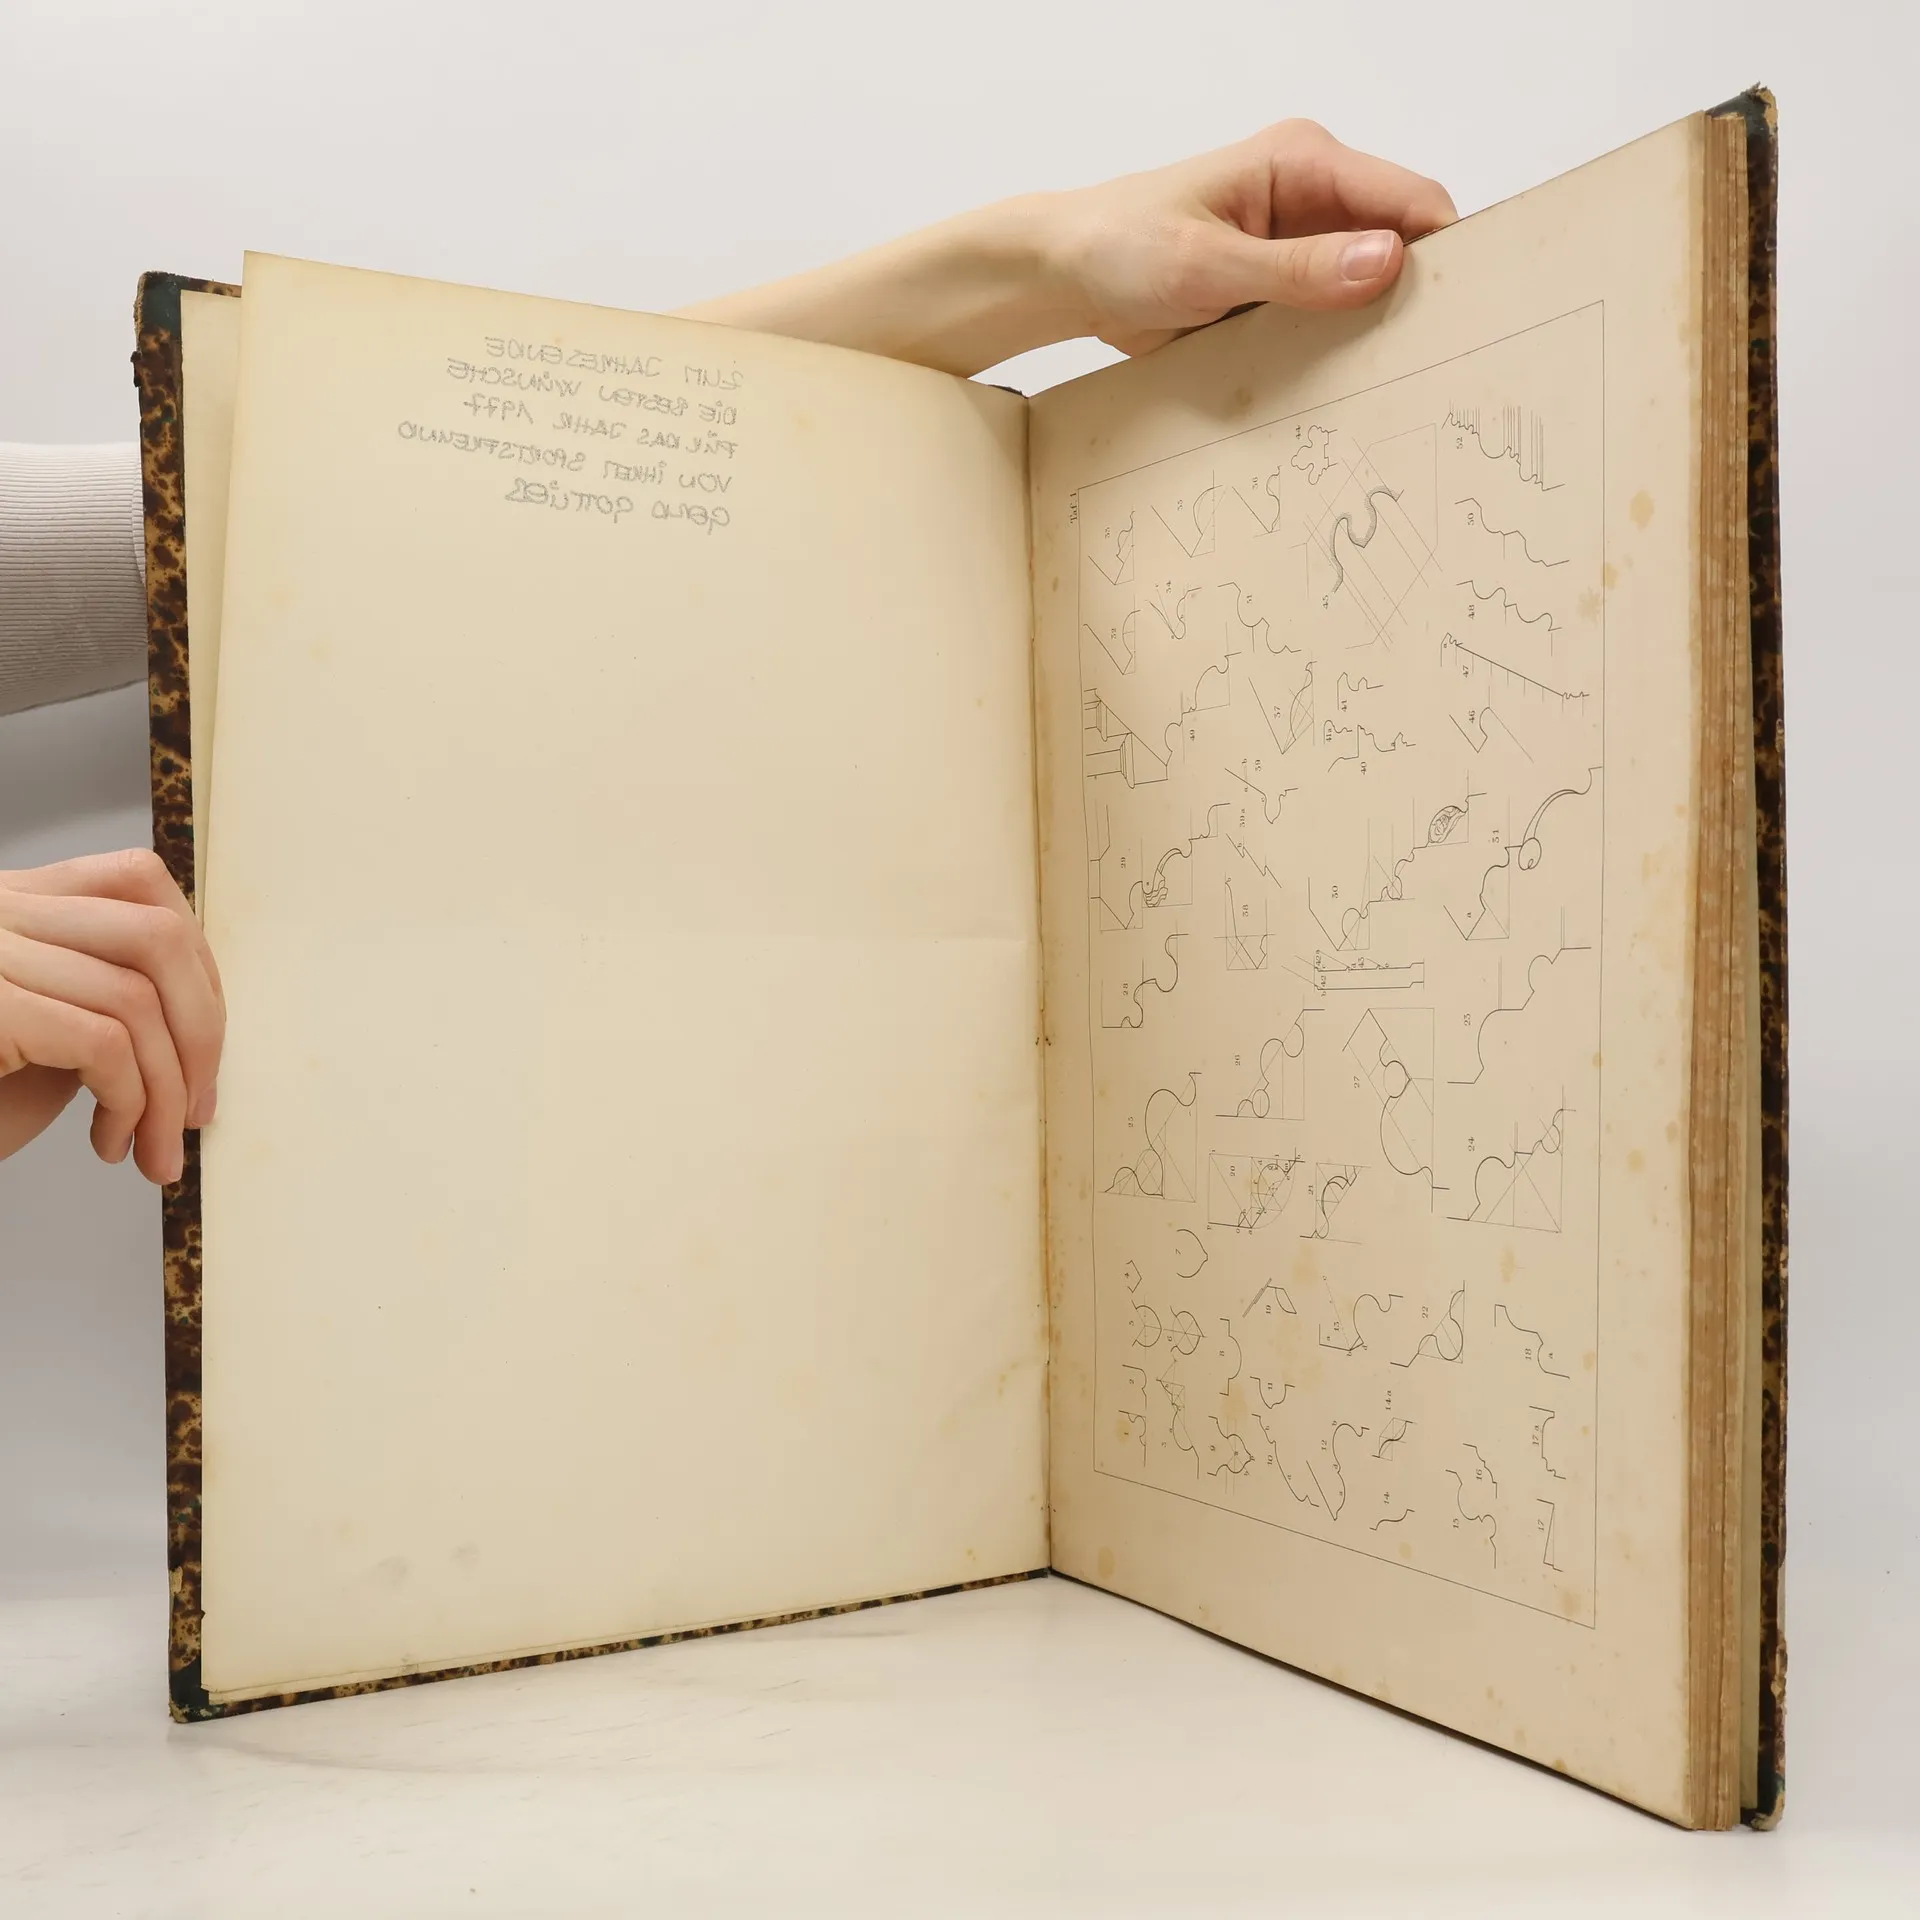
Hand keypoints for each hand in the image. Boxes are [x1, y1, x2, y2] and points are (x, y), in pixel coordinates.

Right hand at [0, 849, 224, 1183]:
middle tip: (196, 1110)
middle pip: (156, 934)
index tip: (205, 1048)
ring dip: (168, 1089)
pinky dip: (131, 1101)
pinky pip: (103, 1042)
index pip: (140, 884)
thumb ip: (116, 999)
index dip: (199, 968)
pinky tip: (109, 1141)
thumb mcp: (57, 1031)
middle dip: (202, 1030)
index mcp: (19, 902)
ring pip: (137, 997)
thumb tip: (206, 1019)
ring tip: (156, 1148)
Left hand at [1040, 118, 1458, 355]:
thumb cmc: (1120, 247)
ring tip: (1396, 378)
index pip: (1407, 199)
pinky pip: (1327, 318)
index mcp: (1302, 162)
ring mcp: (1297, 247)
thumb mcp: (1208, 264)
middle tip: (1432, 357)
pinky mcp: (1279, 288)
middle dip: (1414, 296)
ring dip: (1374, 330)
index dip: (1444, 250)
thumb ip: (1297, 269)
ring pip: (1367, 289)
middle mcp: (1310, 198)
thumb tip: (1386, 262)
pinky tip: (1346, 382)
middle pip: (1397, 245)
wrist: (1065, 277)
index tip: (1466, 307)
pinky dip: (1337, 348)